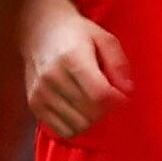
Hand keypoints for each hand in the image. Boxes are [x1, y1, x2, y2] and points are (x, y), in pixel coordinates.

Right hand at [26, 3, 129, 139]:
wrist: (39, 30)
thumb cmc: (76, 34)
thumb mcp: (104, 39)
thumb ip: (119, 64)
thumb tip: (127, 91)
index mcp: (72, 59)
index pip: (100, 95)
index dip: (117, 100)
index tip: (122, 96)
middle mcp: (53, 78)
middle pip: (90, 113)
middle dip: (106, 110)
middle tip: (108, 98)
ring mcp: (40, 93)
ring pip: (77, 125)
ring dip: (92, 119)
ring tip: (93, 103)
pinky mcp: (34, 103)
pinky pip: (61, 130)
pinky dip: (75, 125)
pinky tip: (78, 110)